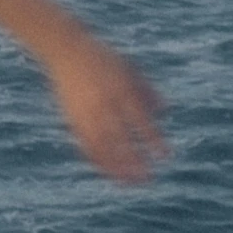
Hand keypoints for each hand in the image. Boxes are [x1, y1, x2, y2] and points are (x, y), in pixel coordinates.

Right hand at [43, 28, 168, 183]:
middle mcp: (103, 103)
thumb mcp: (129, 68)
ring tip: (128, 184)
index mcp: (121, 89)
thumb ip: (147, 89)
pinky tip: (107, 171)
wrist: (65, 49)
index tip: (165, 157)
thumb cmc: (103, 58)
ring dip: (115, 167)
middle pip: (121, 140)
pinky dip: (96, 159)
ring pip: (102, 146)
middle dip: (134, 162)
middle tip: (148, 180)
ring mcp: (85, 112)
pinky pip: (85, 143)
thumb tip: (166, 111)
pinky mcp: (71, 117)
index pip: (142, 122)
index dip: (154, 141)